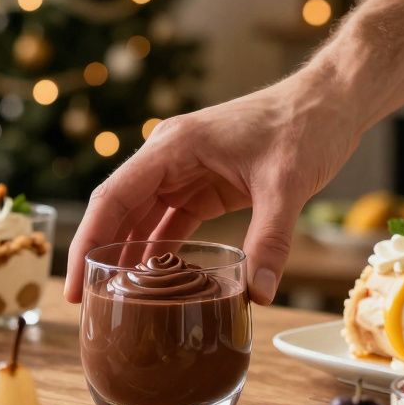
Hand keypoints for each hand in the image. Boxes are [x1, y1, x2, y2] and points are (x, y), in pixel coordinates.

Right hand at [65, 68, 360, 304]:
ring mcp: (185, 170)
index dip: (88, 241)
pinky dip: (160, 250)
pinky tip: (153, 283)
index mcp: (173, 147)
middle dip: (99, 254)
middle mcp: (169, 157)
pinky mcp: (205, 184)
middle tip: (85, 302)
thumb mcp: (287, 186)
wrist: (330, 101)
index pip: (113, 198)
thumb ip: (270, 241)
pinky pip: (171, 221)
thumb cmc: (305, 127)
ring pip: (142, 218)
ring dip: (128, 255)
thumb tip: (257, 294)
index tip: (74, 281)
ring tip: (113, 300)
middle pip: (119, 210)